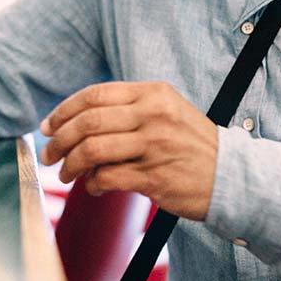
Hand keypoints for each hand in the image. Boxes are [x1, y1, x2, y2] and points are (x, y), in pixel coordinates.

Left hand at [39, 81, 217, 220]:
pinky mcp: (154, 178)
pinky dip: (92, 184)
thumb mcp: (166, 111)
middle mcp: (153, 115)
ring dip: (71, 165)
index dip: (64, 111)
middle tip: (48, 154)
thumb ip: (128, 109)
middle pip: (88, 122)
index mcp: (152, 93)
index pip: (94, 95)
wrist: (232, 176)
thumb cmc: (192, 145)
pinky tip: (93, 187)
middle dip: (59, 140)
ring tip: (66, 174)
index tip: (48, 126)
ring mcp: (154, 146)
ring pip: (93, 151)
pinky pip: (107, 178)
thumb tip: (77, 121)